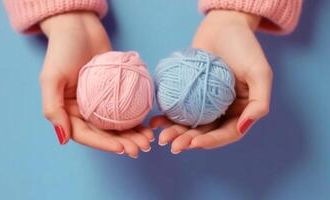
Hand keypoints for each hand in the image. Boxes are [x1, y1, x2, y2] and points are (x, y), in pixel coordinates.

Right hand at [40, 12, 153, 157]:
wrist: (79, 27)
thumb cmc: (62, 50)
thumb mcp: (51, 78)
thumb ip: (53, 109)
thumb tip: (63, 139)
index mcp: (67, 111)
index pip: (86, 134)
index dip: (104, 144)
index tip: (122, 148)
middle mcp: (84, 110)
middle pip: (105, 133)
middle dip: (123, 143)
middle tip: (142, 147)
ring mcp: (100, 101)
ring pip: (117, 124)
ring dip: (133, 134)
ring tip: (148, 140)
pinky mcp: (114, 91)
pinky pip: (125, 107)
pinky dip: (136, 117)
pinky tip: (148, 125)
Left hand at [150, 10, 271, 153]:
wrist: (223, 25)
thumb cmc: (244, 45)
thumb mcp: (260, 72)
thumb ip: (259, 103)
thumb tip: (244, 127)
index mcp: (241, 110)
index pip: (227, 133)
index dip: (211, 141)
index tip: (194, 144)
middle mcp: (223, 109)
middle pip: (205, 131)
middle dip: (189, 141)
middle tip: (172, 146)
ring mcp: (205, 102)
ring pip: (190, 123)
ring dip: (176, 132)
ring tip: (161, 137)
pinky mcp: (190, 92)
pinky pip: (179, 106)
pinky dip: (168, 115)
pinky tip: (156, 120)